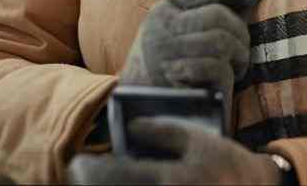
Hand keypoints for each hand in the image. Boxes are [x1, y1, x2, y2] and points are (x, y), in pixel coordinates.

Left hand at [67, 119, 282, 184]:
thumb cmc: (228, 165)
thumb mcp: (201, 140)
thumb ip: (166, 131)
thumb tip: (133, 126)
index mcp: (173, 178)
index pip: (119, 175)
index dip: (93, 170)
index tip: (78, 162)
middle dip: (92, 182)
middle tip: (79, 172)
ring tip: (95, 178)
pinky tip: (120, 184)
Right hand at [120, 0, 252, 102]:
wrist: (137, 110)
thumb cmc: (172, 62)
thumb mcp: (183, 25)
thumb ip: (212, 4)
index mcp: (164, 12)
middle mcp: (159, 32)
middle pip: (218, 17)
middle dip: (240, 33)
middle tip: (241, 51)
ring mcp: (163, 60)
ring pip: (220, 42)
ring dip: (239, 55)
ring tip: (237, 66)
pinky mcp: (174, 86)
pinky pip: (216, 68)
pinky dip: (229, 74)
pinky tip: (225, 82)